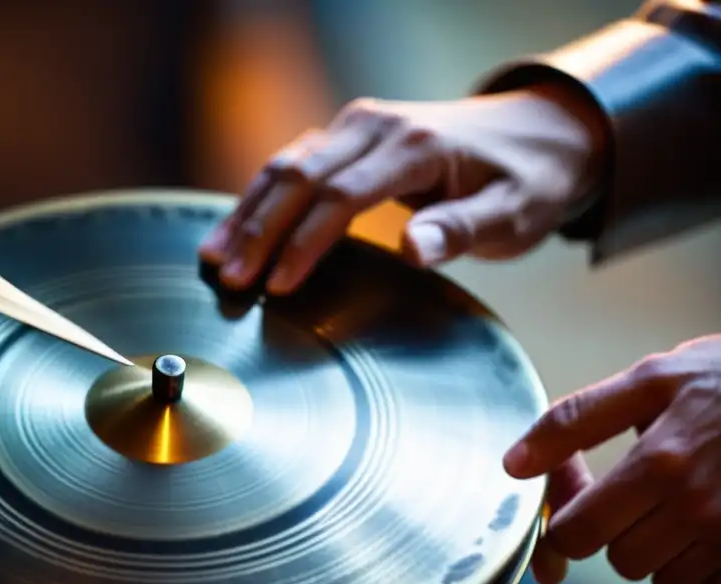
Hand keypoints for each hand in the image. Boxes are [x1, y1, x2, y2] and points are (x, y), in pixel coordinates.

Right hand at [199, 84, 605, 294]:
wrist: (541, 132)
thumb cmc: (529, 180)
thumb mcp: (516, 213)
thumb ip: (464, 229)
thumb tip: (413, 247)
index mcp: (415, 147)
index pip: (342, 197)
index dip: (305, 243)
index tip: (278, 287)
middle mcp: (377, 126)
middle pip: (300, 176)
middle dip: (259, 230)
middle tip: (228, 279)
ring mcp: (359, 125)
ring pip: (286, 164)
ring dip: (249, 212)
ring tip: (213, 258)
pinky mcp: (350, 135)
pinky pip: (294, 162)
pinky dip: (261, 196)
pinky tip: (236, 228)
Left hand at [503, 336, 720, 583]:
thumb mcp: (651, 379)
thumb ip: (574, 421)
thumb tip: (513, 465)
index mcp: (659, 463)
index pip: (577, 534)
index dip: (567, 523)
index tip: (580, 503)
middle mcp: (698, 510)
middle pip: (618, 561)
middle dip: (616, 533)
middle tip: (640, 492)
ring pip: (662, 579)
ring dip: (661, 550)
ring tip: (682, 501)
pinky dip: (703, 565)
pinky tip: (714, 521)